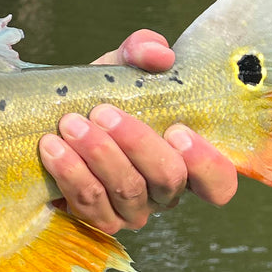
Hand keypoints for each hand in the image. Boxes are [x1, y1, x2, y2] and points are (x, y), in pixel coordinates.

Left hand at [38, 30, 237, 234]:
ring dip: (98, 154)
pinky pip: (89, 202)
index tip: (177, 131)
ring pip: (126, 190)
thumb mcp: (122, 69)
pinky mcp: (98, 219)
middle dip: (137, 143)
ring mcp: (133, 210)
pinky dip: (70, 172)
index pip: (218, 182)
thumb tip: (160, 54)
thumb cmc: (102, 99)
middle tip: (102, 112)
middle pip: (168, 178)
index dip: (206, 162)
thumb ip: (143, 51)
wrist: (52, 120)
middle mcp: (165, 191)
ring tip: (71, 124)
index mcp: (185, 160)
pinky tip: (52, 147)